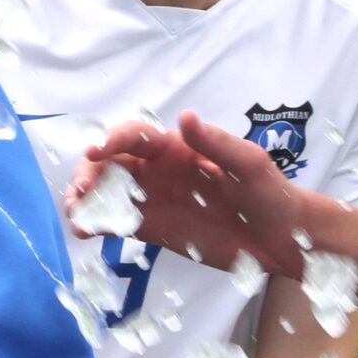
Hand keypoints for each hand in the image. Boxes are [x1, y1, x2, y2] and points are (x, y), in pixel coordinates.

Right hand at [66, 111, 305, 277]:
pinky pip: (113, 222)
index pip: (133, 137)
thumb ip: (216, 143)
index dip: (110, 142)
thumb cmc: (269, 194)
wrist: (281, 239)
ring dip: (83, 201)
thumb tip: (185, 117)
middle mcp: (154, 170)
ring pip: (103, 193)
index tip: (95, 152)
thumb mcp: (249, 164)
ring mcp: (149, 199)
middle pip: (107, 164)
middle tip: (80, 194)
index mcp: (175, 149)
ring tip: (76, 218)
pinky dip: (94, 224)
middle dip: (87, 175)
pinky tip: (85, 232)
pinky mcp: (148, 228)